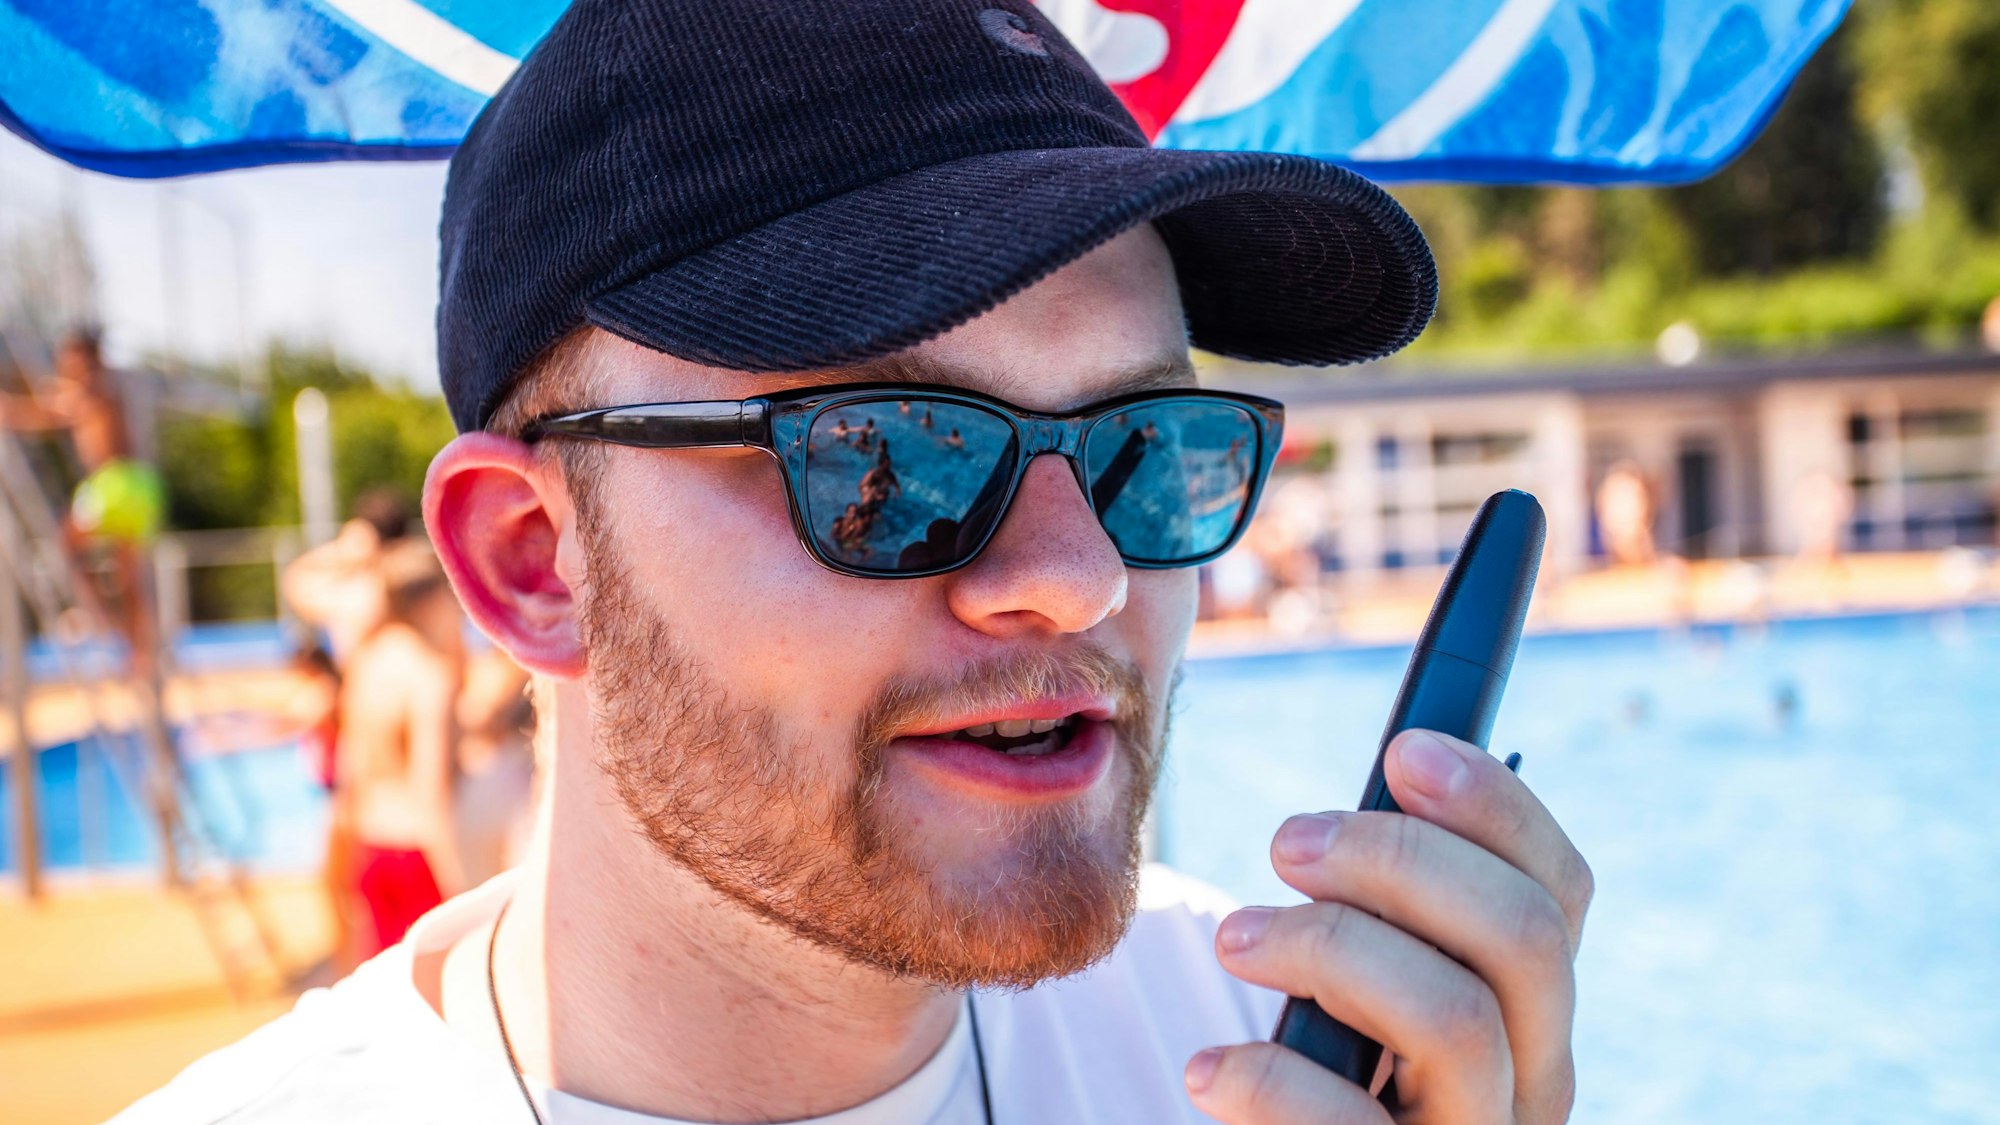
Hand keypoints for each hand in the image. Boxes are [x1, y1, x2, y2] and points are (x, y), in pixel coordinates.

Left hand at [1186, 729, 1592, 1123]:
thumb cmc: (1317, 1082)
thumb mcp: (1361, 986)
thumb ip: (1386, 912)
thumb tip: (1380, 785)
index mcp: (1530, 1011)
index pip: (1562, 892)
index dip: (1497, 805)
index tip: (1403, 748)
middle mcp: (1533, 1083)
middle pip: (1525, 938)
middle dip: (1400, 860)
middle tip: (1287, 841)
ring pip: (1455, 1020)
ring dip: (1330, 947)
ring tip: (1234, 938)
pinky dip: (1270, 1082)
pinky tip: (1208, 1070)